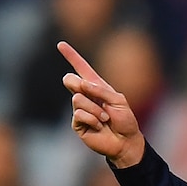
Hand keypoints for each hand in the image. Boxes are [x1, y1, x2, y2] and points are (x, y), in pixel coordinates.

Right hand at [58, 41, 144, 167]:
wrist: (126, 141)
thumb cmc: (126, 120)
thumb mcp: (118, 100)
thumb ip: (100, 90)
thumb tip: (81, 84)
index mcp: (97, 87)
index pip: (82, 68)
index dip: (71, 56)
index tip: (60, 44)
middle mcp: (86, 96)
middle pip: (70, 80)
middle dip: (78, 85)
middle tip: (89, 93)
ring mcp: (80, 110)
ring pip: (77, 99)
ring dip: (95, 109)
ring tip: (105, 119)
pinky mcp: (77, 123)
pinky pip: (79, 114)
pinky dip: (92, 119)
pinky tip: (99, 126)